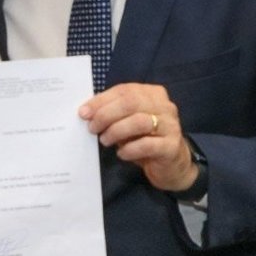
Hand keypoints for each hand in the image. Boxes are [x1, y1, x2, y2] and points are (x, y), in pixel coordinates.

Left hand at [79, 82, 198, 192]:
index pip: (124, 90)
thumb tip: (87, 112)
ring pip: (139, 122)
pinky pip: (147, 144)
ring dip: (116, 131)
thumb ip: (113, 113)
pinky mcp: (172, 146)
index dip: (101, 101)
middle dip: (106, 114)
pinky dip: (130, 149)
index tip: (84, 112)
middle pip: (131, 103)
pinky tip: (122, 153)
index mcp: (152, 93)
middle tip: (93, 128)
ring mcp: (171, 125)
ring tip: (105, 140)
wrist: (172, 164)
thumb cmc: (145, 139)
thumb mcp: (128, 122)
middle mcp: (164, 106)